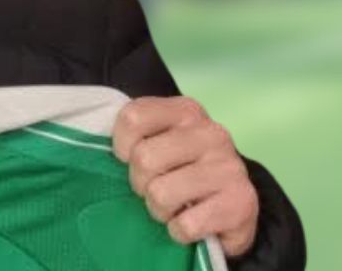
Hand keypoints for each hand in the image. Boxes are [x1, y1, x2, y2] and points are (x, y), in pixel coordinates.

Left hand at [112, 96, 258, 257]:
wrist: (234, 206)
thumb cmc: (185, 170)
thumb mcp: (162, 141)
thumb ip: (136, 135)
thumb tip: (100, 148)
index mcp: (187, 111)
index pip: (132, 118)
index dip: (121, 146)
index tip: (130, 159)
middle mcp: (211, 133)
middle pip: (143, 158)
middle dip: (140, 184)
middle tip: (155, 189)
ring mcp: (229, 167)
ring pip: (160, 194)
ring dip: (159, 211)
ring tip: (173, 207)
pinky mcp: (241, 204)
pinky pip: (185, 225)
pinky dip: (180, 231)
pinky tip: (191, 222)